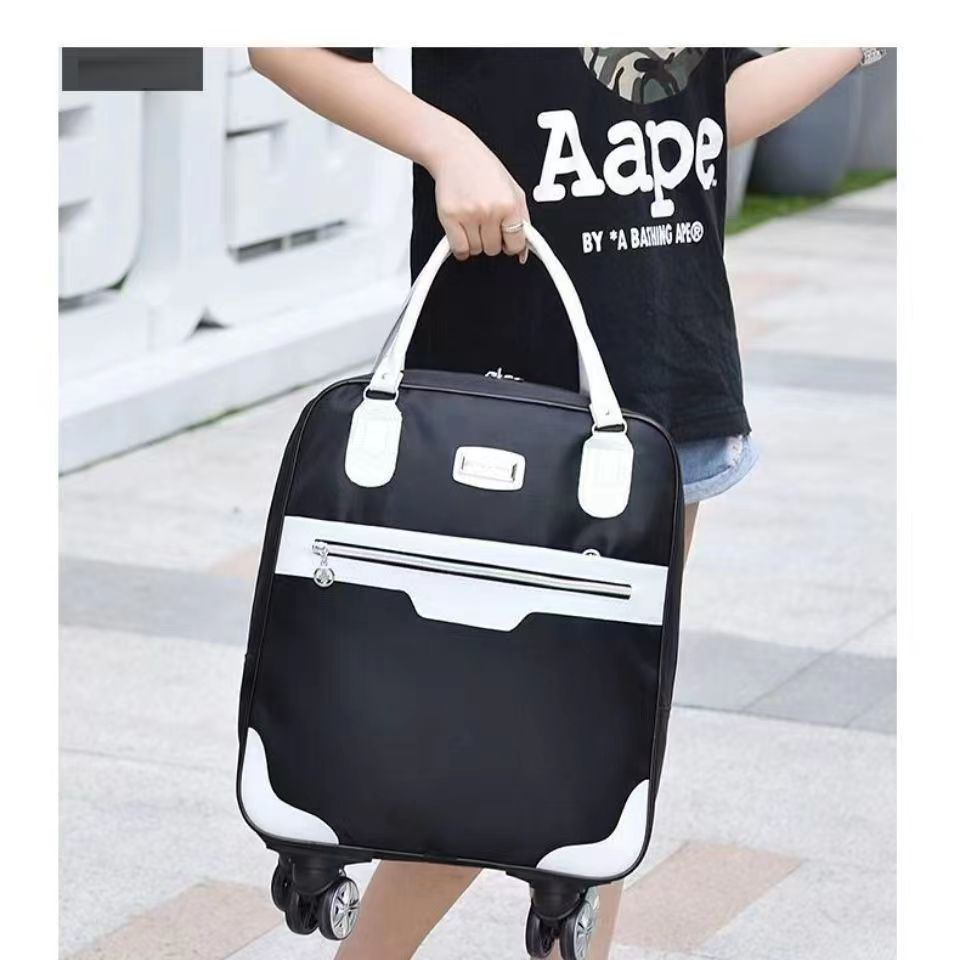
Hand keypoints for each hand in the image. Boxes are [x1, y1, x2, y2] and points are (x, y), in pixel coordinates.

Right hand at [427, 125, 529, 262]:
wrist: (456, 153)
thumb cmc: (484, 169)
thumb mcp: (514, 190)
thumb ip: (523, 221)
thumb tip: (523, 252)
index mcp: (509, 204)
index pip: (516, 244)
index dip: (511, 243)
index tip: (507, 239)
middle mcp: (489, 210)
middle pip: (494, 249)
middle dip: (491, 239)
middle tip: (487, 223)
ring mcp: (468, 215)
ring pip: (476, 250)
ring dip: (475, 241)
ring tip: (474, 221)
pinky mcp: (449, 217)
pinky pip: (459, 249)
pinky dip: (461, 246)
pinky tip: (463, 232)